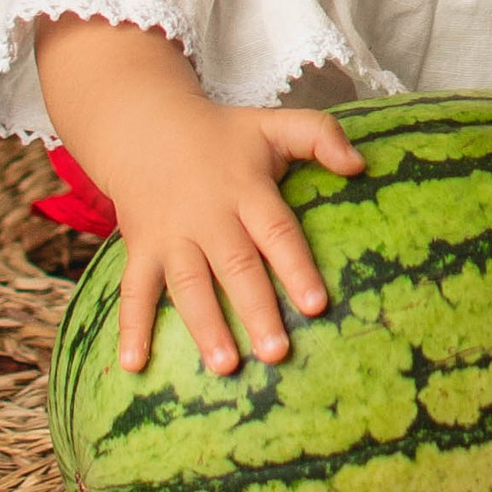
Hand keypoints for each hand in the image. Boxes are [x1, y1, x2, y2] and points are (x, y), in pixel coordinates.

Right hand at [104, 99, 366, 376]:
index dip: (297, 268)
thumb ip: (321, 136)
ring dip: (205, 327)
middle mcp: (209, 217)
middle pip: (236, 267)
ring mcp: (172, 236)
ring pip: (189, 286)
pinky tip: (133, 365)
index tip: (317, 305)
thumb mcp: (274, 124)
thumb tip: (360, 165)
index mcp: (247, 190)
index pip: (277, 231)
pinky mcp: (141, 249)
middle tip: (277, 353)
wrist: (144, 127)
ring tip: (224, 367)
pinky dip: (131, 328)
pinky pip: (134, 290)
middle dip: (256, 310)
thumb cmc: (222, 136)